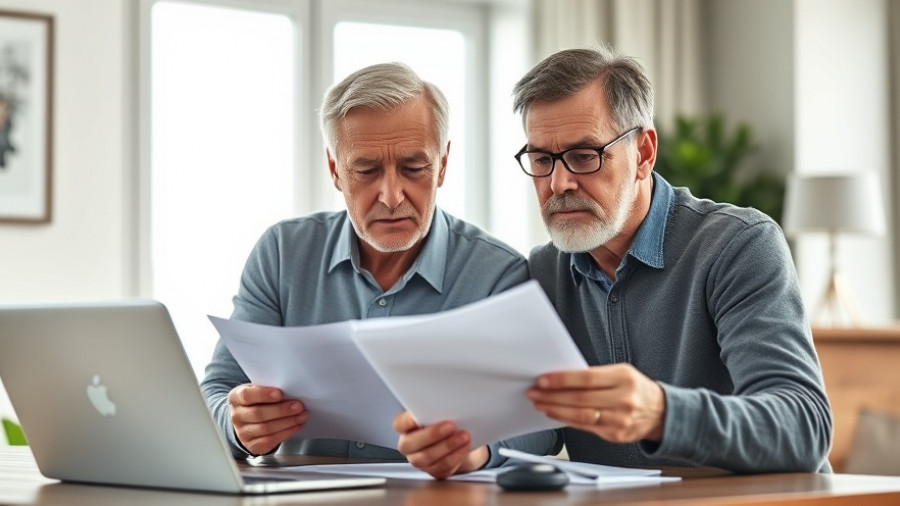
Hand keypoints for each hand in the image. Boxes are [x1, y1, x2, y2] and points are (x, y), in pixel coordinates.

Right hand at [228, 384, 307, 454]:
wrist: (248, 420)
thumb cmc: (257, 401)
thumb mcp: (258, 390)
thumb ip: (269, 389)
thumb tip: (290, 391)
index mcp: (236, 398)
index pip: (246, 395)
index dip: (263, 394)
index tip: (280, 393)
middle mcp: (236, 416)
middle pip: (258, 414)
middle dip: (281, 410)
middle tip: (298, 406)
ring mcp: (243, 432)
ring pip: (266, 428)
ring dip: (288, 422)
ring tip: (302, 415)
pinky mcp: (253, 445)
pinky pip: (271, 440)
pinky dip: (287, 432)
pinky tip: (296, 425)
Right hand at [393, 411, 488, 479]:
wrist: (462, 441)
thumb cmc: (448, 422)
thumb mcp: (442, 412)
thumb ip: (438, 409)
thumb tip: (447, 401)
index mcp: (405, 427)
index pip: (399, 424)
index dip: (407, 421)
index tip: (418, 416)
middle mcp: (409, 445)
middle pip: (411, 443)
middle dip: (432, 434)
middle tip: (450, 425)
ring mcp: (419, 460)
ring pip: (427, 457)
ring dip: (447, 446)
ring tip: (463, 436)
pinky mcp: (434, 471)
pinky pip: (442, 466)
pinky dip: (456, 456)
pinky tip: (465, 447)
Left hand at [527, 363, 665, 442]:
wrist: (661, 412)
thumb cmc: (636, 389)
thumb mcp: (621, 373)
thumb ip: (595, 376)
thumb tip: (562, 378)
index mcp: (624, 378)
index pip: (587, 378)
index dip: (562, 380)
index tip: (543, 380)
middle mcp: (623, 399)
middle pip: (580, 399)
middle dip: (553, 396)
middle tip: (535, 392)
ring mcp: (620, 420)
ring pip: (581, 416)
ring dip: (556, 410)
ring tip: (541, 404)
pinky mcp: (616, 435)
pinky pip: (586, 428)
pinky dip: (567, 421)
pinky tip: (556, 414)